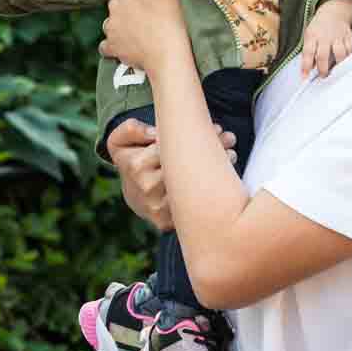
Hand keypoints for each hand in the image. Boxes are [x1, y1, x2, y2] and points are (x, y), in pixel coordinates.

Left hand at [99, 0, 184, 78]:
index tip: (153, 1)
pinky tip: (131, 46)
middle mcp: (113, 5)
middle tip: (150, 17)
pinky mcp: (111, 46)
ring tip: (143, 33)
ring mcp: (110, 26)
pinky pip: (108, 44)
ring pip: (113, 22)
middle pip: (119, 2)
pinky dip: (116, 45)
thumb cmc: (173, 18)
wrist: (169, 55)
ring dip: (123, 26)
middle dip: (130, 7)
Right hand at [106, 116, 237, 232]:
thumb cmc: (132, 162)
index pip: (173, 145)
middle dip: (214, 148)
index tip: (216, 127)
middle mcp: (147, 188)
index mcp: (137, 165)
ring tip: (231, 153)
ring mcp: (157, 208)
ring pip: (195, 186)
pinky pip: (194, 206)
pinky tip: (223, 178)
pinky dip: (211, 192)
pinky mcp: (166, 223)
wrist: (133, 196)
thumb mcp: (120, 141)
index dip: (196, 135)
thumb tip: (154, 134)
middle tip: (229, 138)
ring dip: (218, 169)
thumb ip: (131, 129)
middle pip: (188, 165)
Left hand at [301, 0, 351, 78]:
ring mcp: (338, 36)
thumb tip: (309, 70)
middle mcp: (325, 36)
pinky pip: (350, 50)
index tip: (305, 78)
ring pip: (340, 53)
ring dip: (337, 65)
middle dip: (323, 69)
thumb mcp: (309, 36)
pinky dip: (348, 58)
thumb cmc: (318, 28)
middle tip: (323, 76)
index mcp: (312, 35)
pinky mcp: (348, 36)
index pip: (308, 52)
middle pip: (323, 55)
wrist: (333, 12)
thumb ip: (308, 52)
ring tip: (336, 71)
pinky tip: (346, 63)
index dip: (306, 66)